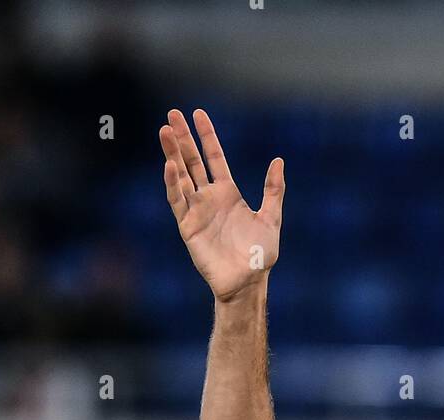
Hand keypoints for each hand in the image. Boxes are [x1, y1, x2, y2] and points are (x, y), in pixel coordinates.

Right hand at [159, 108, 284, 302]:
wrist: (247, 281)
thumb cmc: (260, 255)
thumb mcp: (271, 218)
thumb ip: (273, 190)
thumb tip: (279, 161)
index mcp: (228, 193)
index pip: (214, 157)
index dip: (206, 135)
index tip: (198, 114)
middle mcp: (209, 198)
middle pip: (192, 161)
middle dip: (183, 138)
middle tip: (172, 113)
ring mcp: (197, 210)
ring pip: (181, 176)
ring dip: (172, 154)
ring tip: (164, 130)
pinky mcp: (187, 226)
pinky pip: (177, 201)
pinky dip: (172, 183)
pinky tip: (170, 165)